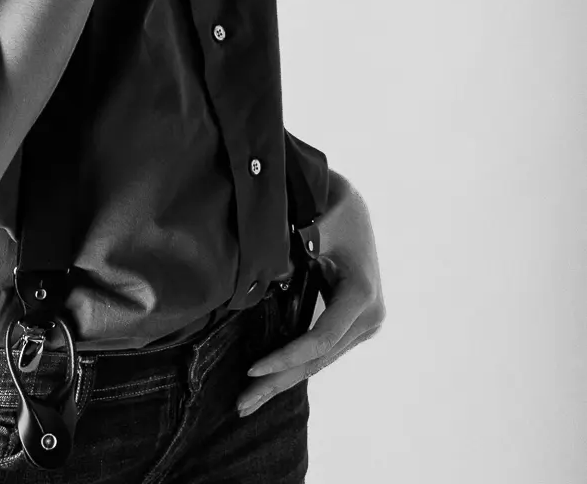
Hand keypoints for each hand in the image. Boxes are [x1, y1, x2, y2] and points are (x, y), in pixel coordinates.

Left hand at [234, 171, 385, 416]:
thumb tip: (269, 274)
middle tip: (241, 405)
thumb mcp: (318, 223)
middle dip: (278, 381)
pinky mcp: (352, 325)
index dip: (286, 356)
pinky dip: (293, 365)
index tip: (252, 368)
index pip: (320, 339)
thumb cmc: (331, 208)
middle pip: (318, 359)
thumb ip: (299, 247)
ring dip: (283, 379)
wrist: (350, 205)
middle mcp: (369, 318)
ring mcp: (363, 325)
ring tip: (248, 402)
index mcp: (362, 297)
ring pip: (318, 361)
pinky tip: (268, 381)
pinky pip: (320, 351)